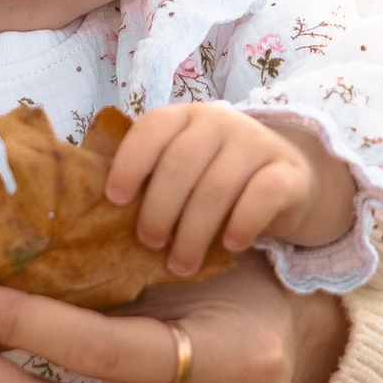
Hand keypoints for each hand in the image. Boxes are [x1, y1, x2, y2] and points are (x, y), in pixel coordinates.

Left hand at [104, 103, 356, 277]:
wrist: (286, 179)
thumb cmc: (215, 179)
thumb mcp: (181, 168)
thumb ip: (149, 176)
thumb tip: (93, 210)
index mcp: (184, 118)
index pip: (153, 128)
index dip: (131, 163)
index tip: (116, 200)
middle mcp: (220, 122)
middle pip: (181, 164)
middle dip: (160, 209)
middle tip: (150, 244)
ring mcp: (257, 144)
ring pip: (217, 187)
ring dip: (194, 232)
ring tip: (182, 264)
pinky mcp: (289, 172)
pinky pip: (262, 196)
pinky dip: (242, 224)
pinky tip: (231, 246)